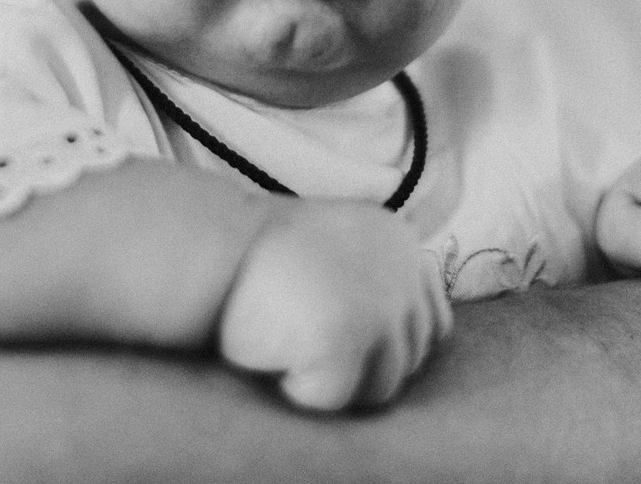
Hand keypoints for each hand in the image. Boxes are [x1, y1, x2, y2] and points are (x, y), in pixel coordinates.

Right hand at [217, 198, 452, 411]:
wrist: (209, 245)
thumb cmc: (261, 254)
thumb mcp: (338, 242)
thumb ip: (378, 273)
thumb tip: (419, 335)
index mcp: (402, 243)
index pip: (432, 324)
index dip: (388, 344)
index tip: (340, 336)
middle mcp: (403, 271)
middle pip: (407, 361)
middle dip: (359, 365)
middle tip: (302, 332)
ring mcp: (379, 306)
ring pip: (380, 389)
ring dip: (332, 380)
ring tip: (289, 338)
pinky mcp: (345, 339)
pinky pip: (334, 399)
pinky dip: (298, 388)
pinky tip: (273, 349)